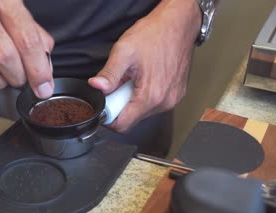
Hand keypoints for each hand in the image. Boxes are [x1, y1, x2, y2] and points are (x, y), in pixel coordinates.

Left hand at [88, 0, 200, 132]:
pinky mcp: (177, 94)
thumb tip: (97, 86)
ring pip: (143, 112)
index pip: (123, 125)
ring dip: (133, 99)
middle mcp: (164, 102)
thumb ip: (109, 73)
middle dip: (121, 104)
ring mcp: (172, 99)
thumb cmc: (156, 34)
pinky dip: (145, 94)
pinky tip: (145, 78)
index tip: (105, 104)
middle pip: (132, 119)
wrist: (178, 24)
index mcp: (151, 96)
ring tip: (134, 78)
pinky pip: (154, 104)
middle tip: (120, 84)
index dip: (109, 118)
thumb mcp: (124, 51)